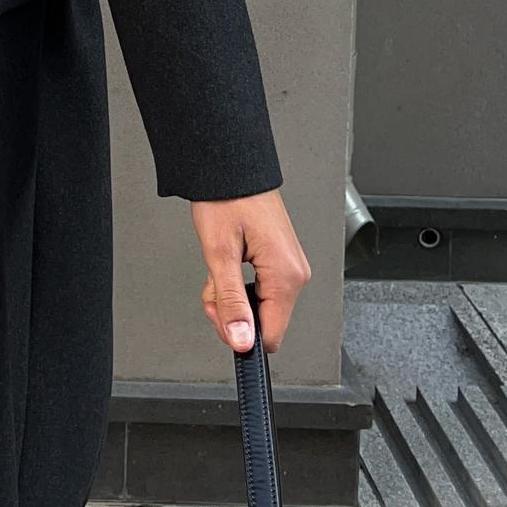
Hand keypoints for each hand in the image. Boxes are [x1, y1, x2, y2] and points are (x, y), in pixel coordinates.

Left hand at [190, 190, 310, 354]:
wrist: (231, 166)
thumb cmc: (226, 198)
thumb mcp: (219, 252)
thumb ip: (230, 300)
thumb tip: (241, 340)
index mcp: (286, 275)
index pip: (271, 335)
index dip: (240, 334)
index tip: (219, 315)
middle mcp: (295, 273)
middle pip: (264, 323)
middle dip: (231, 312)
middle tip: (211, 288)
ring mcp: (289, 266)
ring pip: (259, 306)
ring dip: (231, 297)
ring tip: (216, 271)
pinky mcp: (280, 261)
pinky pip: (260, 289)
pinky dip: (237, 284)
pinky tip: (225, 266)